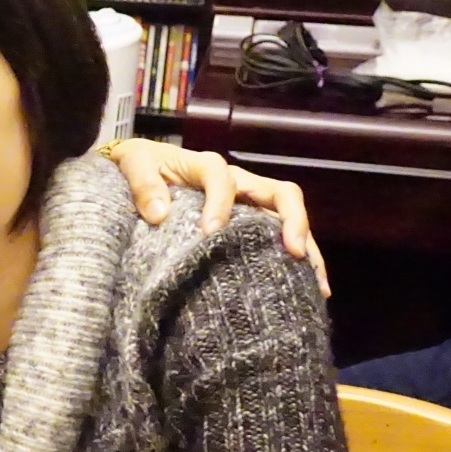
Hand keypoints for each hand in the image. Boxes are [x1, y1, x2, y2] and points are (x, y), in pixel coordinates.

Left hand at [106, 139, 328, 296]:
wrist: (138, 169)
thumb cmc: (139, 165)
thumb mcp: (134, 164)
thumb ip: (143, 184)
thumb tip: (158, 214)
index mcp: (207, 167)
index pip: (222, 178)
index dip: (220, 202)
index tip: (209, 232)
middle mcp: (237, 182)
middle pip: (279, 193)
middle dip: (292, 220)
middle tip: (293, 252)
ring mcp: (248, 202)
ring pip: (287, 217)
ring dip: (307, 245)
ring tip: (316, 282)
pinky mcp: (248, 223)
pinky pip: (277, 236)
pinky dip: (296, 258)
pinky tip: (306, 287)